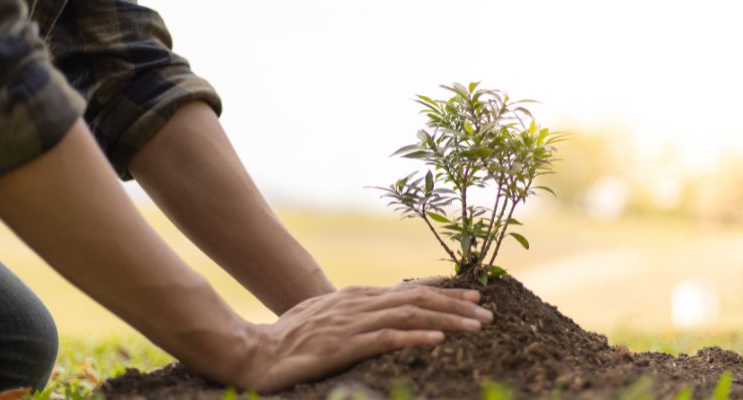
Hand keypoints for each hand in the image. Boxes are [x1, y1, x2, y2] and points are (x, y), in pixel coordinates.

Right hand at [234, 284, 492, 391]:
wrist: (255, 352)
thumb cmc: (290, 338)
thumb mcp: (327, 317)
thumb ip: (356, 313)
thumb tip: (384, 313)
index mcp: (357, 297)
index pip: (409, 291)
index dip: (444, 293)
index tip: (474, 297)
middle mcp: (359, 303)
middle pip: (417, 299)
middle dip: (456, 305)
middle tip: (487, 312)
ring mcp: (351, 323)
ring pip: (409, 314)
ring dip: (447, 318)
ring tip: (477, 326)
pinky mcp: (343, 346)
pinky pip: (385, 338)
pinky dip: (414, 336)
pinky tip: (438, 339)